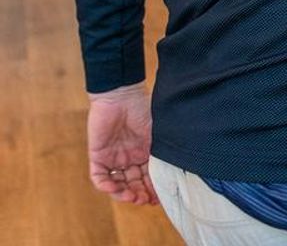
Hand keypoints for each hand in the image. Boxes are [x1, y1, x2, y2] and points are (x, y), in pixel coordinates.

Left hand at [87, 81, 158, 205]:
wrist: (121, 96)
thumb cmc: (143, 110)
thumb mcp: (158, 134)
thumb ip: (163, 151)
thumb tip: (178, 169)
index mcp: (144, 153)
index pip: (148, 177)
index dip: (153, 189)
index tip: (158, 198)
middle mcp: (129, 158)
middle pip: (133, 183)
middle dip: (140, 194)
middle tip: (145, 201)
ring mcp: (113, 158)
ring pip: (117, 184)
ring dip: (123, 193)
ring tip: (132, 197)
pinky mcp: (98, 156)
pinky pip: (99, 177)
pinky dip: (106, 185)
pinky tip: (115, 188)